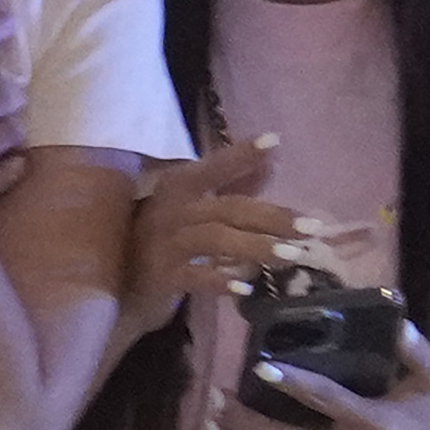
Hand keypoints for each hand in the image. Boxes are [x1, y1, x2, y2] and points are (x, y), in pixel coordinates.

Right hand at [120, 137, 300, 308]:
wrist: (117, 285)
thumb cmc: (162, 239)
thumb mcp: (195, 208)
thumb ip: (233, 184)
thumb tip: (272, 158)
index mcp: (177, 187)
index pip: (214, 166)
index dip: (242, 154)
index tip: (274, 140)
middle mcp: (170, 210)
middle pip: (227, 208)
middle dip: (272, 217)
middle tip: (311, 227)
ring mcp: (163, 244)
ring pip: (215, 239)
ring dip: (256, 246)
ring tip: (292, 256)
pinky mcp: (160, 277)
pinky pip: (193, 277)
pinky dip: (219, 281)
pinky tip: (246, 288)